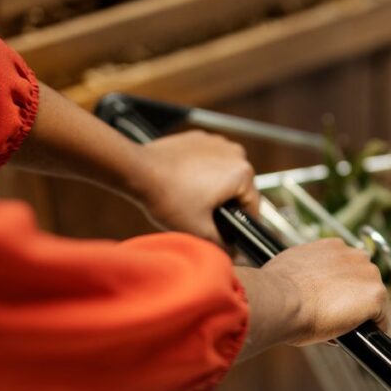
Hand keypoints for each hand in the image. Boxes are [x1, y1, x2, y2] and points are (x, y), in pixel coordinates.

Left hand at [129, 131, 258, 244]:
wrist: (138, 170)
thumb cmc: (167, 196)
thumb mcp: (199, 230)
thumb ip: (223, 245)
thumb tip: (234, 253)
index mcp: (242, 173)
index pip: (252, 207)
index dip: (240, 225)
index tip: (226, 232)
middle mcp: (235, 153)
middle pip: (239, 189)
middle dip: (225, 204)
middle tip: (202, 215)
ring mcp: (217, 142)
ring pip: (225, 174)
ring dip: (214, 187)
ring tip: (191, 198)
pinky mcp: (200, 138)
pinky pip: (209, 160)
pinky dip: (202, 171)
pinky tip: (184, 182)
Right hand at [234, 239, 390, 359]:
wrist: (281, 300)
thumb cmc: (278, 290)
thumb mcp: (290, 268)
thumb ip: (305, 272)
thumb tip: (303, 285)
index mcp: (333, 247)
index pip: (347, 267)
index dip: (341, 287)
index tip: (333, 301)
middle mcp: (354, 255)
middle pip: (364, 281)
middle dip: (354, 299)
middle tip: (337, 318)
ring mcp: (368, 274)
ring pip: (375, 299)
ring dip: (364, 313)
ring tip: (346, 329)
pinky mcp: (376, 295)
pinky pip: (383, 317)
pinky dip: (374, 328)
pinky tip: (361, 338)